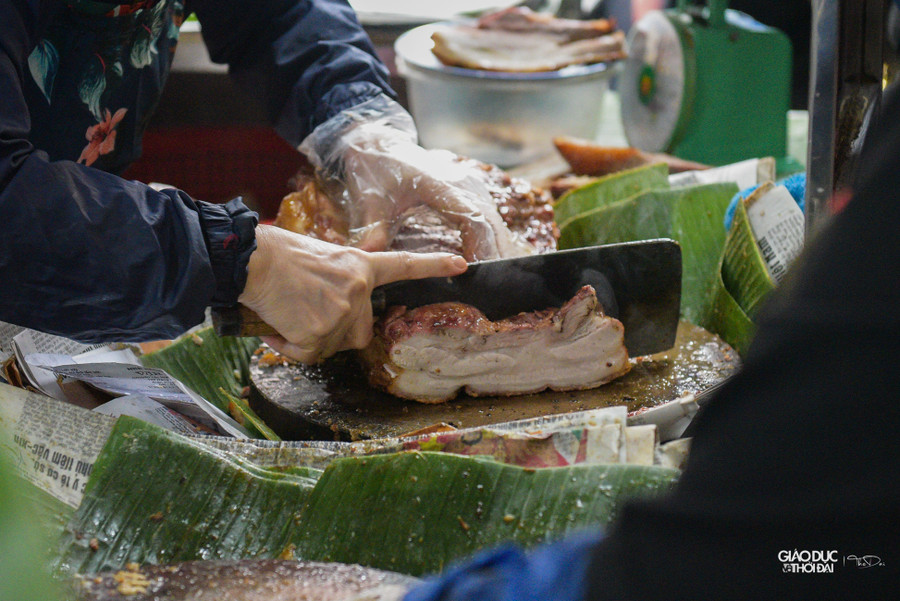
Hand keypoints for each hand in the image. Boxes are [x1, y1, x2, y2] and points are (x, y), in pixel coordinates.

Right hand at [237, 224, 467, 362]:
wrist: (248, 260)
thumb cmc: (275, 255)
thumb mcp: (320, 257)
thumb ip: (340, 278)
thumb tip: (336, 301)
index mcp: (359, 266)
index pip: (402, 265)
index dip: (433, 266)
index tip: (461, 264)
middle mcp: (358, 289)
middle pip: (359, 332)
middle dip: (335, 333)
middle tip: (305, 313)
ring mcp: (341, 312)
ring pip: (331, 346)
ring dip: (307, 339)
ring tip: (285, 312)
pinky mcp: (319, 332)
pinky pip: (306, 354)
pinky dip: (288, 346)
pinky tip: (275, 325)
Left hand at [301, 95, 533, 260]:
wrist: (378, 144)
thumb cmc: (375, 171)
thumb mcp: (370, 200)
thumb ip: (372, 229)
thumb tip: (368, 255)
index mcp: (439, 184)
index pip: (471, 217)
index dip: (478, 245)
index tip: (474, 270)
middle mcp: (459, 183)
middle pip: (489, 221)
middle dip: (493, 252)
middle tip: (490, 283)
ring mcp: (467, 185)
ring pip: (492, 219)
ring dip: (495, 246)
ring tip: (493, 277)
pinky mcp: (467, 191)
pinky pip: (486, 216)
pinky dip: (489, 238)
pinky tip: (486, 259)